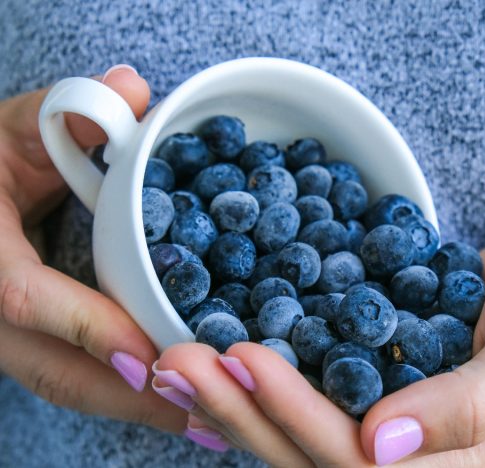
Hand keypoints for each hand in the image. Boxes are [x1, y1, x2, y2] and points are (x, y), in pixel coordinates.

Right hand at [0, 66, 184, 432]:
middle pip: (55, 372)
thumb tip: (131, 87)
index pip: (22, 297)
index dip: (86, 326)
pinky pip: (77, 380)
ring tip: (211, 423)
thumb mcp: (12, 130)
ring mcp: (6, 336)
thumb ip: (67, 112)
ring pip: (69, 387)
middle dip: (132, 398)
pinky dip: (128, 397)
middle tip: (209, 414)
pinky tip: (180, 404)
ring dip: (139, 410)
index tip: (148, 357)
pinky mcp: (27, 345)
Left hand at [153, 233, 484, 465]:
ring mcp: (388, 416)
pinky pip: (311, 382)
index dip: (295, 414)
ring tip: (174, 358)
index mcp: (456, 466)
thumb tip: (382, 443)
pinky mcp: (373, 376)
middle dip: (239, 407)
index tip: (242, 358)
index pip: (357, 461)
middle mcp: (412, 453)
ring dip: (234, 392)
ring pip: (296, 423)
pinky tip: (216, 346)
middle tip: (176, 362)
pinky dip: (261, 370)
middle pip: (308, 449)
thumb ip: (470, 404)